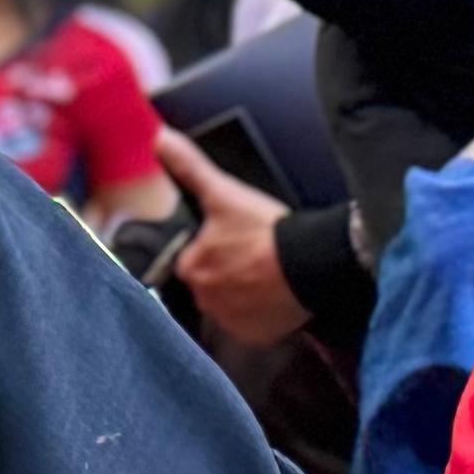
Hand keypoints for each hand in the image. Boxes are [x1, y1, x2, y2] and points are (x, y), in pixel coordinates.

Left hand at [153, 130, 310, 343]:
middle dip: (226, 271)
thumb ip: (189, 167)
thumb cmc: (267, 228)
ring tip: (266, 273)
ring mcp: (230, 320)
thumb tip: (159, 138)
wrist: (315, 260)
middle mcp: (203, 299)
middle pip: (209, 283)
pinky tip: (273, 294)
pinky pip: (251, 324)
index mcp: (190, 267)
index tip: (235, 242)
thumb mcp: (223, 193)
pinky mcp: (256, 335)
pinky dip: (260, 313)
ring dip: (242, 292)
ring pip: (229, 304)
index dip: (212, 249)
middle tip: (253, 256)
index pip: (190, 259)